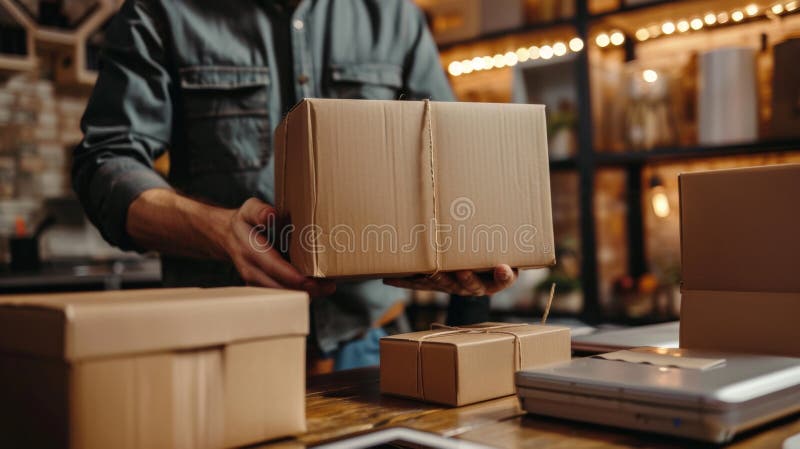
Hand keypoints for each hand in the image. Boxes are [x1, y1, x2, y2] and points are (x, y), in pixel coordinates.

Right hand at [220, 197, 334, 296]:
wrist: (226, 236)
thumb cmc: (244, 221)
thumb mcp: (249, 209)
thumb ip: (259, 211)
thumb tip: (270, 215)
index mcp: (249, 249)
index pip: (271, 266)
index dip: (290, 275)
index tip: (309, 280)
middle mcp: (250, 269)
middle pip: (278, 286)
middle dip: (304, 289)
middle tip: (329, 287)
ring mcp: (254, 281)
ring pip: (280, 293)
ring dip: (304, 293)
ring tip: (327, 288)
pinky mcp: (260, 286)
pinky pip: (279, 293)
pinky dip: (297, 292)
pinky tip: (316, 289)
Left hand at [383, 265, 516, 295]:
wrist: (483, 266)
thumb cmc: (497, 262)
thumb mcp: (509, 265)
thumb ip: (507, 271)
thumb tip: (504, 268)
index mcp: (487, 284)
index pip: (489, 283)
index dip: (489, 278)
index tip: (498, 269)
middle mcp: (466, 288)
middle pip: (460, 285)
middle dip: (454, 278)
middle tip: (453, 271)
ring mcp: (449, 285)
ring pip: (438, 285)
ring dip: (430, 279)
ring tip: (423, 273)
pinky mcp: (433, 282)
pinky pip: (418, 284)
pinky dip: (404, 281)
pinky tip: (389, 279)